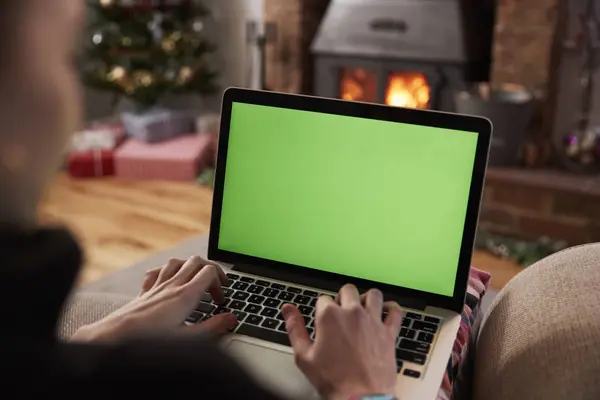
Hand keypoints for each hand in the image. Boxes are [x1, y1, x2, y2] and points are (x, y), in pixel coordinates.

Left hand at [71, 256, 236, 341]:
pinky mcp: (145, 291)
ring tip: (195, 278)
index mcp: (186, 294)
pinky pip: (157, 272)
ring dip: (190, 266)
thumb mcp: (188, 338)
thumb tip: (232, 318)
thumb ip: (213, 327)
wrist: (116, 336)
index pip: (209, 271)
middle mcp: (173, 285)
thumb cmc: (151, 339)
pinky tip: (168, 281)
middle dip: (210, 269)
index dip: (221, 281)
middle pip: (196, 261)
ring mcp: (157, 286)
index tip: (221, 299)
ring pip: (177, 262)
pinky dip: (167, 272)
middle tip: (215, 286)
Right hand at [282, 284, 402, 399]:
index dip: (321, 310)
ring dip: (366, 298)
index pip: (323, 299)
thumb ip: (295, 328)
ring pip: (373, 295)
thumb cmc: (333, 381)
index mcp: (329, 316)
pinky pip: (395, 311)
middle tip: (341, 312)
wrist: (360, 398)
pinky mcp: (388, 332)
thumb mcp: (304, 356)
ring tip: (362, 308)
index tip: (322, 321)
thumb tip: (287, 309)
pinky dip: (392, 308)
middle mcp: (352, 313)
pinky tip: (387, 311)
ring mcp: (372, 321)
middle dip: (343, 298)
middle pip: (348, 290)